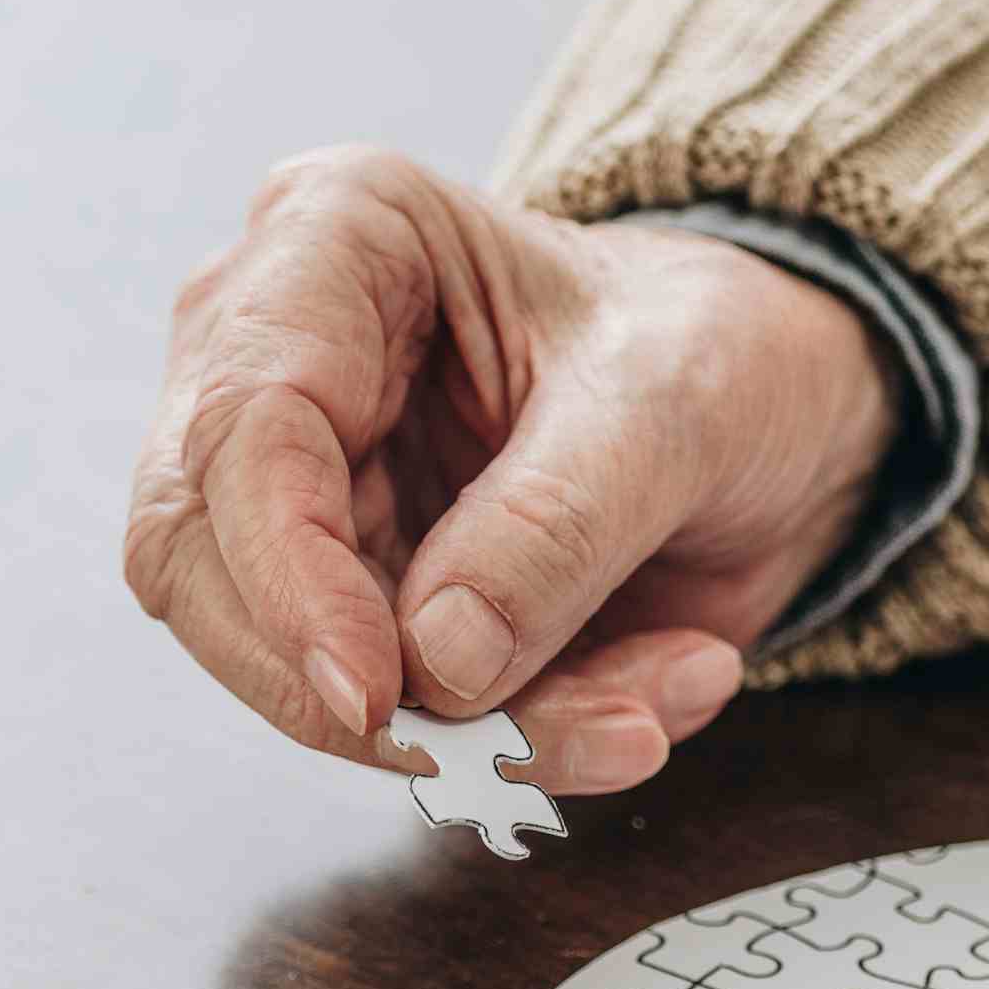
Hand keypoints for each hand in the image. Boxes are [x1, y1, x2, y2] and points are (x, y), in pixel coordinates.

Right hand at [125, 147, 900, 792]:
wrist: (781, 407)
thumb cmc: (718, 344)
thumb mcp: (675, 403)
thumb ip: (557, 522)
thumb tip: (436, 658)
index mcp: (335, 236)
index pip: (241, 426)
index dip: (287, 579)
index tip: (378, 692)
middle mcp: (281, 357)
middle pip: (207, 563)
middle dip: (363, 689)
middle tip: (507, 752)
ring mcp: (306, 488)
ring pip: (298, 664)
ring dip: (474, 732)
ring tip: (640, 718)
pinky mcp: (357, 596)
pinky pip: (394, 712)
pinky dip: (519, 740)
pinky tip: (644, 702)